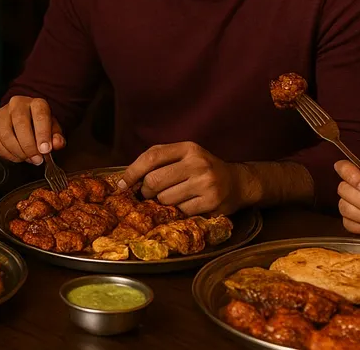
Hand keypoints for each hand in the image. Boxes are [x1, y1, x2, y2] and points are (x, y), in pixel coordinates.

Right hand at [0, 96, 65, 164]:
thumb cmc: (41, 126)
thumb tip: (57, 144)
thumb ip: (57, 137)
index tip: (45, 150)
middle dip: (29, 146)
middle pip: (20, 124)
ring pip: (6, 135)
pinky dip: (7, 154)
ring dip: (18, 152)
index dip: (43, 134)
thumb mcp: (53, 130)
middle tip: (37, 159)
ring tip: (28, 159)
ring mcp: (1, 114)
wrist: (25, 120)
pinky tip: (17, 157)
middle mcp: (17, 104)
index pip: (40, 116)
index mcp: (36, 103)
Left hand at [117, 142, 251, 215]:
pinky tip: (190, 205)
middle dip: (147, 191)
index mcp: (188, 148)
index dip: (132, 172)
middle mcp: (197, 162)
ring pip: (165, 199)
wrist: (238, 183)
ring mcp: (206, 182)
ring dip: (164, 203)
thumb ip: (160, 162)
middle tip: (150, 195)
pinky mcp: (212, 202)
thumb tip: (127, 179)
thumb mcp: (185, 157)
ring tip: (176, 198)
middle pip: (154, 180)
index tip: (121, 185)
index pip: (152, 156)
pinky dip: (180, 211)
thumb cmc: (203, 170)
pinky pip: (181, 211)